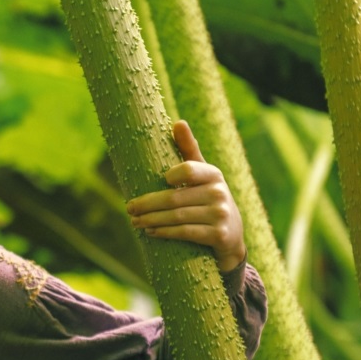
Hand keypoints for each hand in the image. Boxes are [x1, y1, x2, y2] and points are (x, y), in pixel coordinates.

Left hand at [125, 120, 246, 272]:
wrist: (231, 237)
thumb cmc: (209, 200)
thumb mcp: (203, 175)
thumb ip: (189, 150)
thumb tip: (178, 122)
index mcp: (213, 174)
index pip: (188, 169)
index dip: (171, 175)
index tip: (158, 181)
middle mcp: (219, 193)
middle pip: (174, 198)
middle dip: (147, 204)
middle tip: (129, 208)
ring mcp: (221, 215)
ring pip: (177, 217)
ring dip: (151, 220)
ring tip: (135, 222)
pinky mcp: (219, 235)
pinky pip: (185, 233)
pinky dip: (164, 232)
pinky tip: (151, 232)